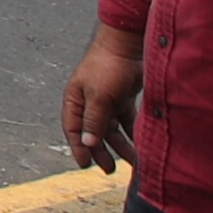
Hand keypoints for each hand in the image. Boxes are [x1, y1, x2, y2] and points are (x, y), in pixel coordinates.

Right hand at [60, 29, 140, 170]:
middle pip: (93, 133)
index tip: (85, 165)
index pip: (74, 130)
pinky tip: (139, 145)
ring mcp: (107, 101)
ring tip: (130, 162)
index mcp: (75, 101)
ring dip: (120, 145)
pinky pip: (126, 122)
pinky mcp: (123, 98)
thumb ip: (93, 121)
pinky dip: (131, 134)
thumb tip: (87, 144)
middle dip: (101, 152)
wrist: (128, 43)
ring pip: (112, 129)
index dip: (78, 148)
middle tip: (108, 170)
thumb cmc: (107, 66)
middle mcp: (89, 103)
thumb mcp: (99, 96)